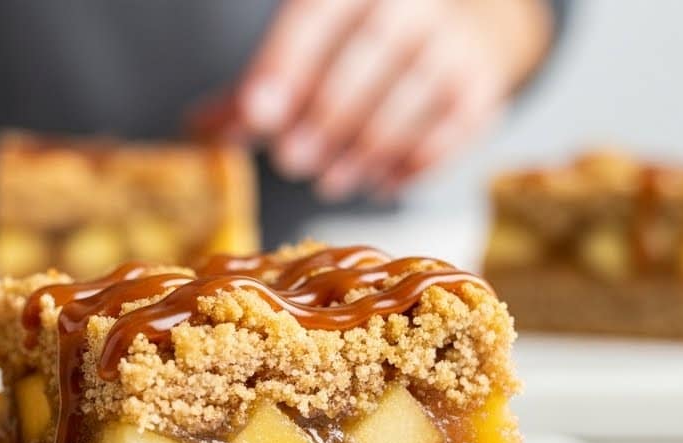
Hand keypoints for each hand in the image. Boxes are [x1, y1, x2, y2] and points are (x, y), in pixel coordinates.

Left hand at [192, 0, 551, 199]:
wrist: (460, 22)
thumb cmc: (357, 37)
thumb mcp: (305, 43)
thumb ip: (255, 85)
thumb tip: (200, 130)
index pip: (314, 15)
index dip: (284, 65)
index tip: (256, 116)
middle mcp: (410, 2)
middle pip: (366, 59)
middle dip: (324, 118)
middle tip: (290, 163)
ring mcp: (453, 43)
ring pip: (408, 100)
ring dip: (362, 150)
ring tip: (328, 181)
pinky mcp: (481, 88)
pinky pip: (449, 133)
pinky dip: (408, 165)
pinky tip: (376, 183)